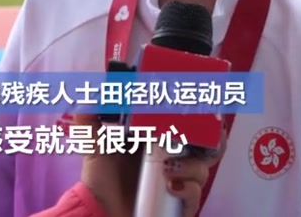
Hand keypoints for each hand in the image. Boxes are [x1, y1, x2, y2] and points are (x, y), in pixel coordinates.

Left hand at [76, 115, 226, 216]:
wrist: (99, 210)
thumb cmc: (100, 177)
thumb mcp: (95, 143)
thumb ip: (91, 117)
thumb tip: (91, 95)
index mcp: (160, 141)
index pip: (188, 126)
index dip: (198, 119)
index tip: (197, 108)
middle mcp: (174, 160)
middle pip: (205, 147)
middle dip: (210, 140)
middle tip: (196, 135)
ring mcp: (179, 182)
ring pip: (202, 169)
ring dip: (191, 166)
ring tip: (167, 167)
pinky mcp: (179, 204)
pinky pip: (195, 195)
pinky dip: (188, 189)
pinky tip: (171, 185)